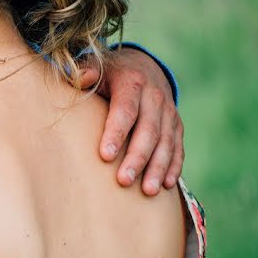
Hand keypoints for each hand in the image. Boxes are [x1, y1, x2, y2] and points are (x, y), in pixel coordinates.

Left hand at [79, 47, 183, 195]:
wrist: (143, 67)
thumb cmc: (109, 75)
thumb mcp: (96, 68)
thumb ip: (85, 73)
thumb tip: (79, 77)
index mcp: (132, 82)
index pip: (125, 110)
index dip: (116, 132)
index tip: (105, 156)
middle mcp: (155, 96)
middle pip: (148, 130)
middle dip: (137, 157)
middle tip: (124, 180)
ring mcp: (169, 112)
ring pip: (166, 142)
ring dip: (158, 167)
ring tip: (148, 190)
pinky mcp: (176, 125)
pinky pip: (178, 147)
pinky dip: (174, 166)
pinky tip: (167, 185)